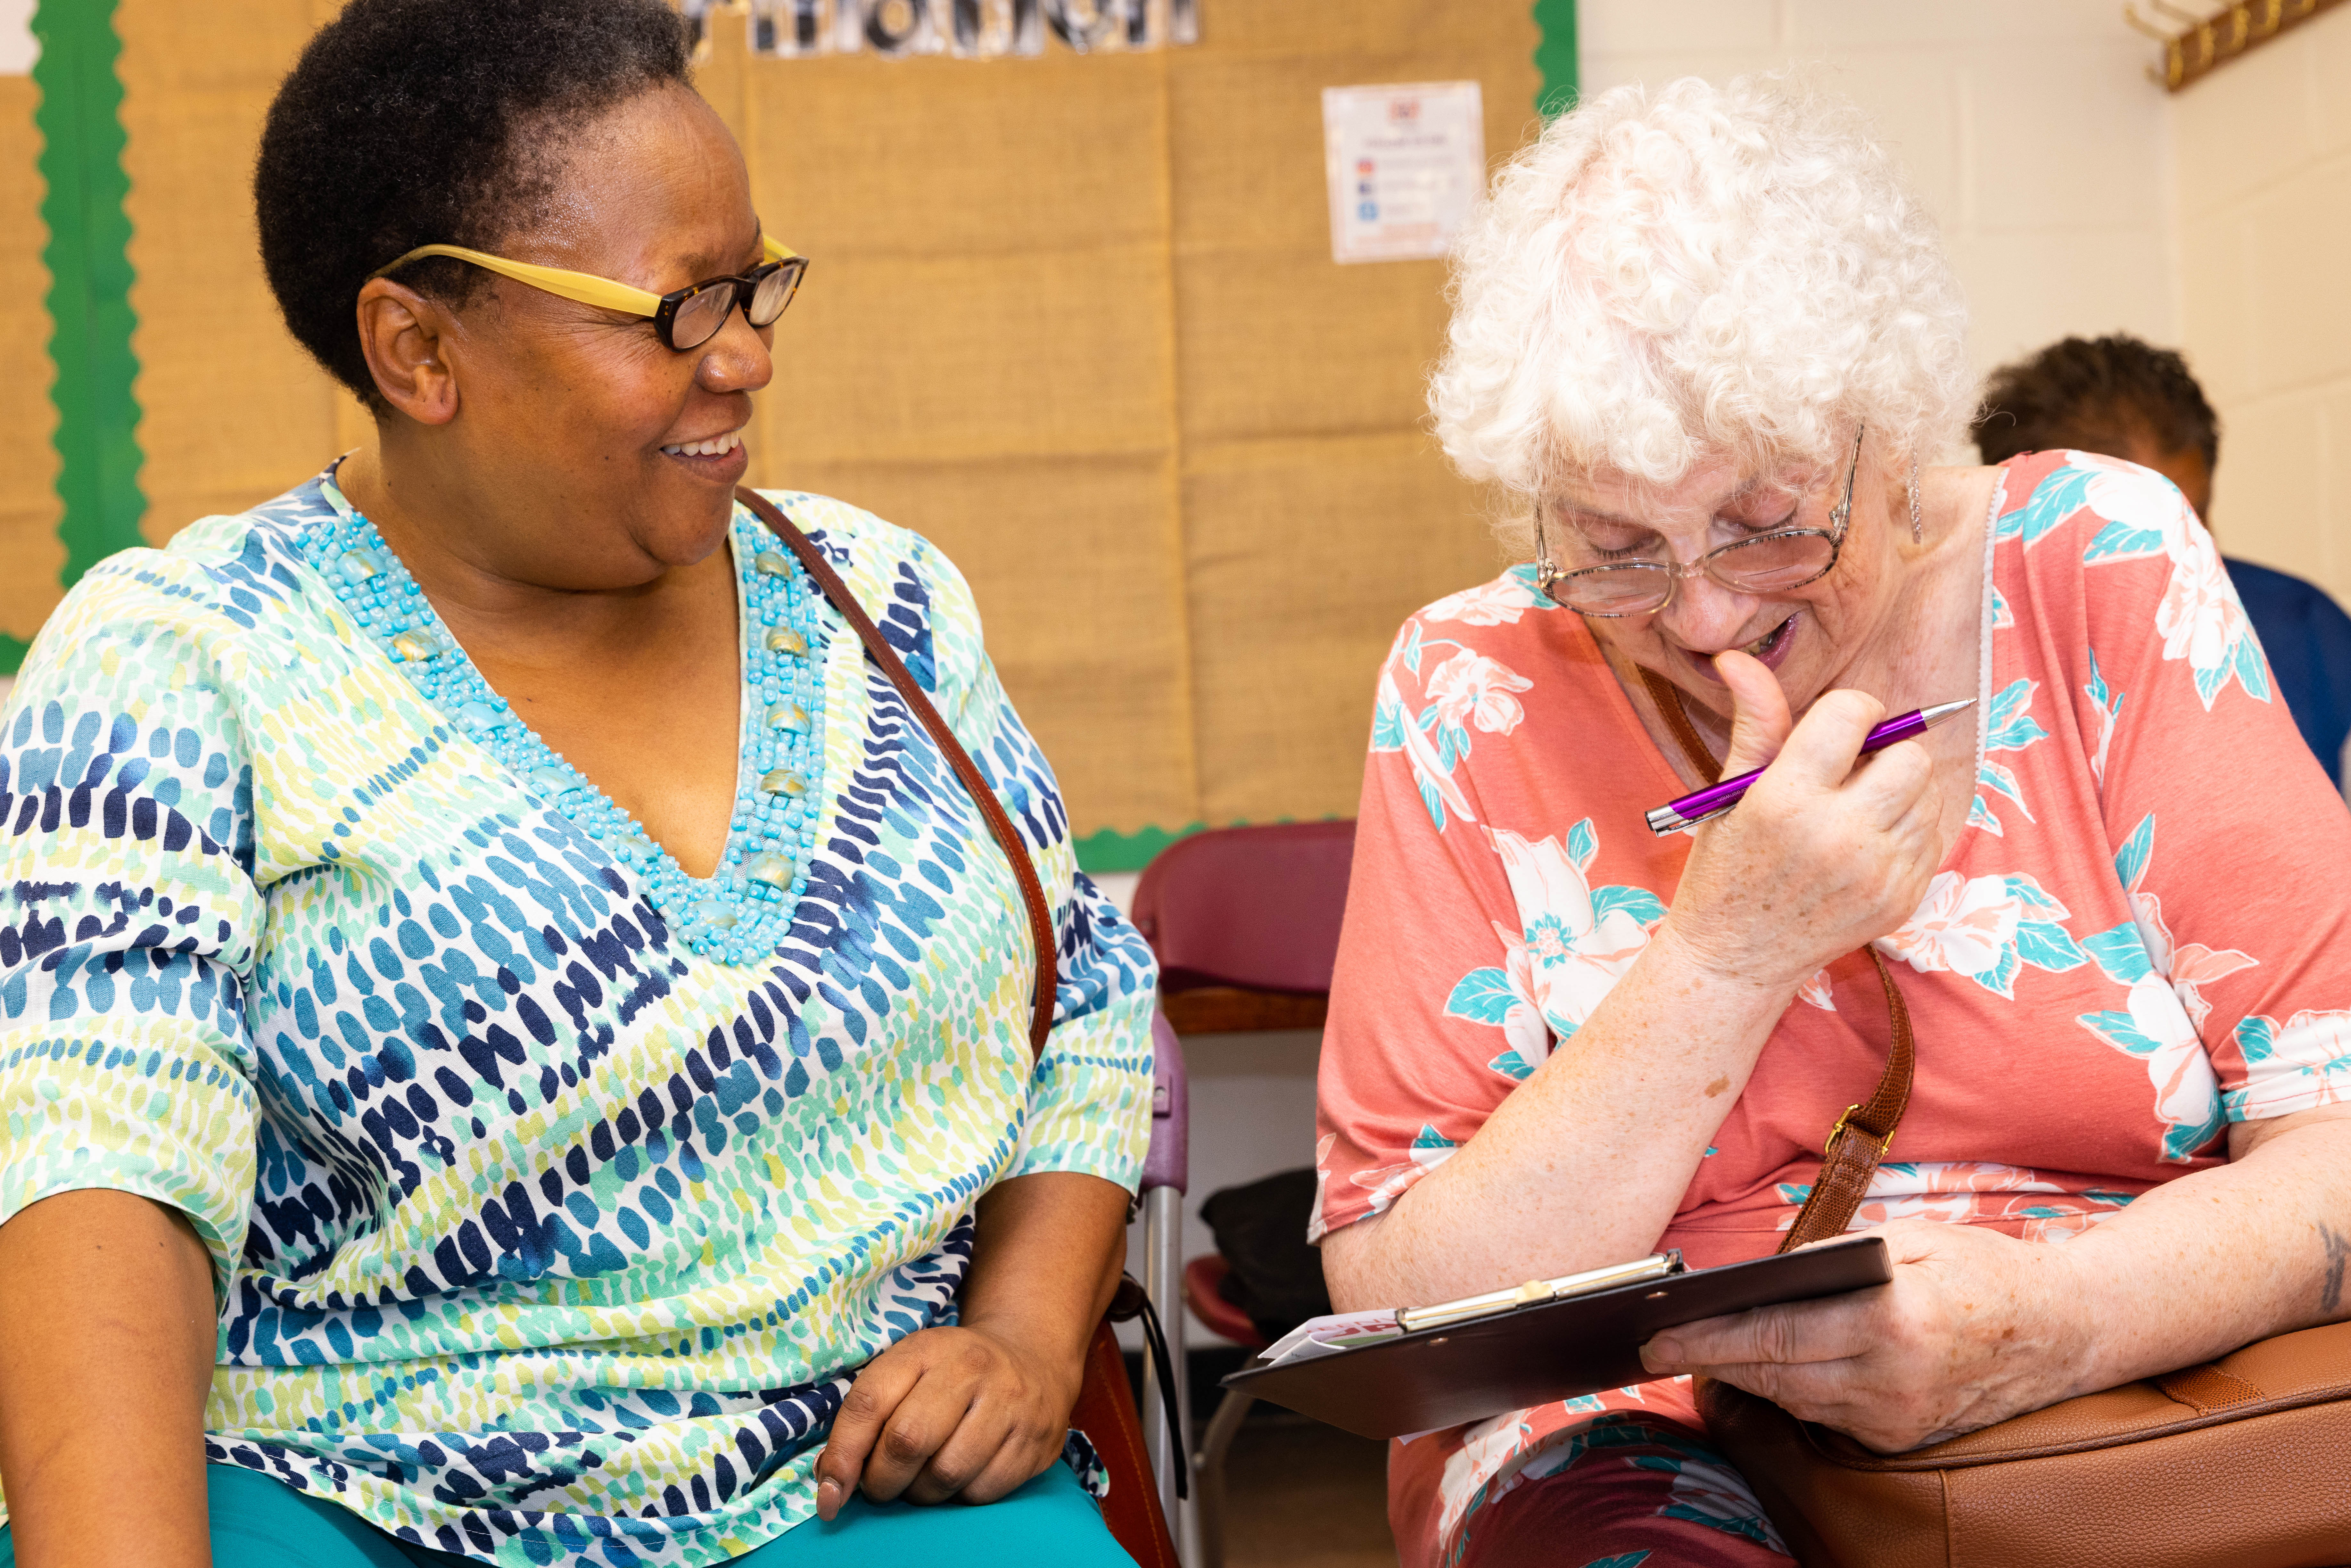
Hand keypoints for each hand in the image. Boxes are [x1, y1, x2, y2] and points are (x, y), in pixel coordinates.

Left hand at [812, 1321, 1082, 1518]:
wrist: (1032, 1356)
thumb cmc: (952, 1372)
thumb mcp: (907, 1371)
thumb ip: (864, 1420)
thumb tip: (831, 1487)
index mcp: (927, 1348)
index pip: (870, 1402)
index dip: (842, 1455)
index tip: (830, 1492)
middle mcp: (972, 1369)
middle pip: (907, 1441)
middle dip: (882, 1480)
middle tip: (881, 1486)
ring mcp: (1009, 1404)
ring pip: (946, 1474)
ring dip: (920, 1494)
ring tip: (919, 1483)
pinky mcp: (1035, 1440)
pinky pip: (982, 1492)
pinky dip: (959, 1497)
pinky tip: (958, 1480)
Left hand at [1637, 1220, 2091, 1451]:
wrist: (2064, 1329)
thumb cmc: (1982, 1271)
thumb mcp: (1909, 1239)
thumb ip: (1835, 1258)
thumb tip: (1765, 1272)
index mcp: (1891, 1321)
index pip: (1774, 1333)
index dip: (1708, 1335)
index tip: (1657, 1332)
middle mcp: (1892, 1380)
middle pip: (1773, 1374)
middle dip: (1709, 1358)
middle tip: (1654, 1343)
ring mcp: (1897, 1418)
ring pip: (1792, 1399)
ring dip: (1743, 1376)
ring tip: (1695, 1350)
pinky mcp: (1901, 1437)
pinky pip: (1825, 1414)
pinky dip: (1788, 1391)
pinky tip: (1759, 1368)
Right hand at [1660, 651, 1940, 992]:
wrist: (1735, 957)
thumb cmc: (1726, 868)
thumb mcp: (1731, 793)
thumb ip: (1754, 724)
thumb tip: (1738, 659)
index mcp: (1788, 800)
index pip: (1853, 713)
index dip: (1846, 711)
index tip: (1831, 729)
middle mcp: (1839, 836)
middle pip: (1908, 755)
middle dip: (1883, 752)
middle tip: (1848, 773)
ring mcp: (1877, 872)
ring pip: (1927, 794)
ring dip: (1899, 790)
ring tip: (1856, 809)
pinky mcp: (1901, 898)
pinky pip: (1933, 837)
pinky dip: (1907, 830)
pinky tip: (1867, 844)